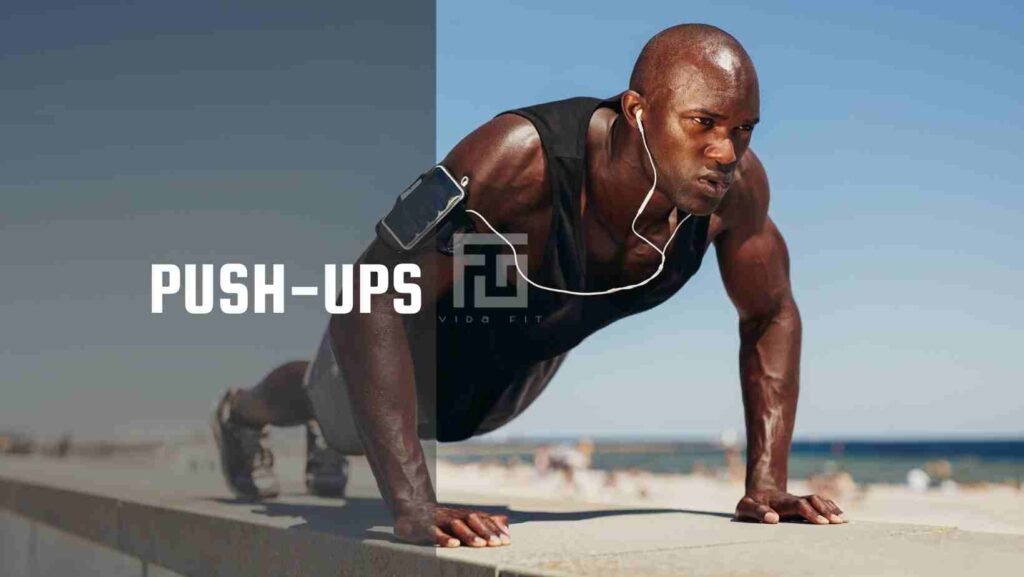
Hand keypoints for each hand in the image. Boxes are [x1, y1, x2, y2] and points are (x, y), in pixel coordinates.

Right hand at [394, 503, 511, 546]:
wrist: (410, 509)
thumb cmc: (441, 519)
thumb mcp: (463, 520)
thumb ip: (484, 521)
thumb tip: (507, 523)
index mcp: (464, 515)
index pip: (483, 520)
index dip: (495, 529)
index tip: (507, 540)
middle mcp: (453, 515)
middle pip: (472, 521)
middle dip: (486, 532)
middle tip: (497, 543)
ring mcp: (439, 520)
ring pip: (456, 525)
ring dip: (469, 535)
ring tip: (481, 544)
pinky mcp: (424, 526)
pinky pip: (435, 532)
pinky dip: (445, 538)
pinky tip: (454, 544)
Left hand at [735, 489, 845, 524]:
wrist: (758, 493)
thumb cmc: (750, 504)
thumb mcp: (745, 507)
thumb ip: (757, 512)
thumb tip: (773, 519)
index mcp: (780, 502)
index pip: (798, 504)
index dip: (810, 512)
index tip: (822, 522)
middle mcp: (793, 499)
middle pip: (812, 500)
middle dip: (826, 511)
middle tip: (838, 523)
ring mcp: (800, 501)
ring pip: (819, 500)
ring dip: (832, 509)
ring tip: (845, 521)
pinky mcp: (804, 504)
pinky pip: (821, 503)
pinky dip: (832, 508)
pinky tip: (842, 516)